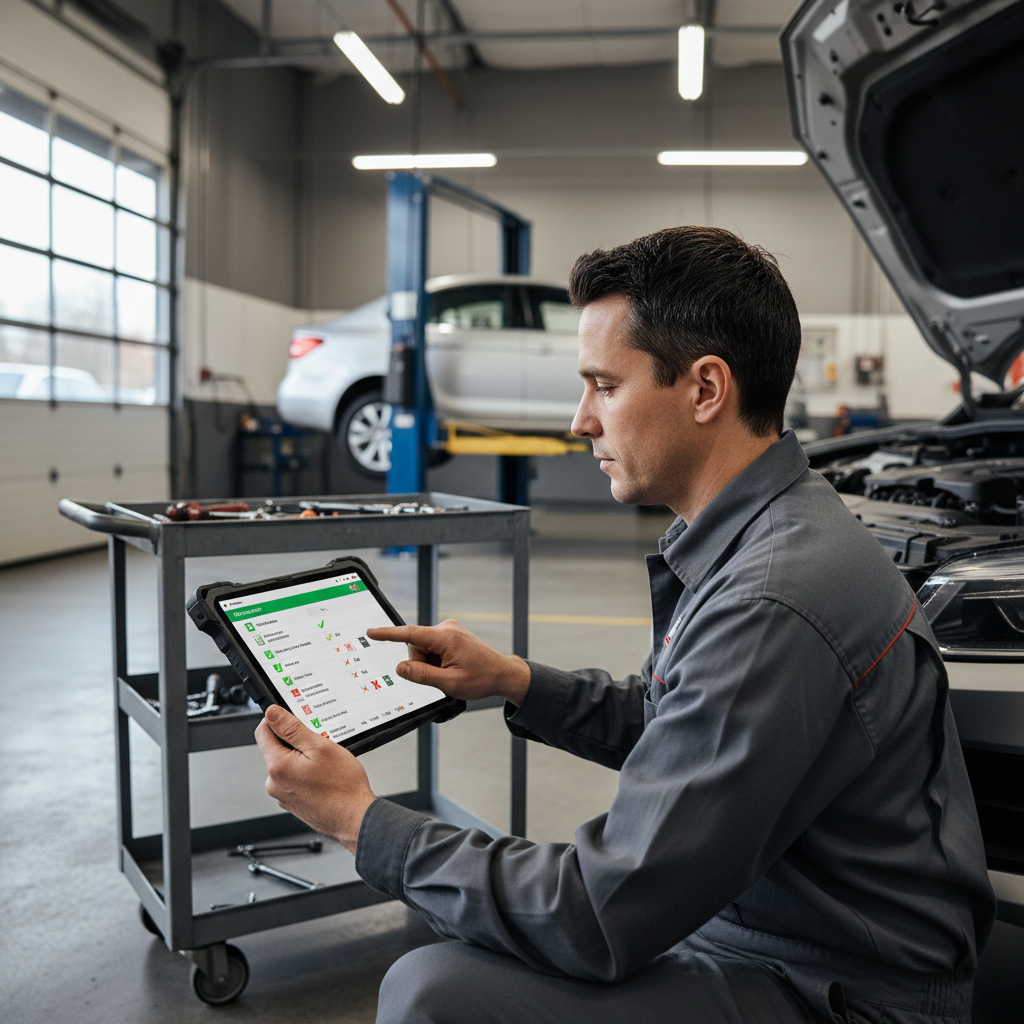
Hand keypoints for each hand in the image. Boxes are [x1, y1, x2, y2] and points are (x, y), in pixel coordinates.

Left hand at [255, 705, 375, 853]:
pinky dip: (306, 773)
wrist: (355, 819)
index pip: (263, 732)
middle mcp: (274, 783)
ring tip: (326, 763)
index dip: (277, 719)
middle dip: (294, 740)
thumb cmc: (343, 787)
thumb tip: (272, 714)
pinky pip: (294, 779)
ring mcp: (283, 795)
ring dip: (302, 758)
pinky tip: (325, 777)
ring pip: (287, 764)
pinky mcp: (293, 803)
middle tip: (319, 743)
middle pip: (275, 748)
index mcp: (277, 767)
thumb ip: (292, 728)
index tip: (292, 716)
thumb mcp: (320, 747)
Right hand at [366, 619, 530, 704]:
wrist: (503, 673)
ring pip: (423, 649)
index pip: (410, 634)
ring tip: (451, 671)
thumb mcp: (450, 683)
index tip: (372, 631)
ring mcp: (449, 630)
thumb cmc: (482, 678)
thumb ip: (422, 675)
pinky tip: (452, 666)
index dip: (388, 634)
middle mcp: (446, 628)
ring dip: (431, 663)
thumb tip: (400, 668)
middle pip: (416, 646)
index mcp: (446, 637)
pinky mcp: (451, 635)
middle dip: (422, 663)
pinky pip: (433, 647)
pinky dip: (437, 659)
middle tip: (442, 675)